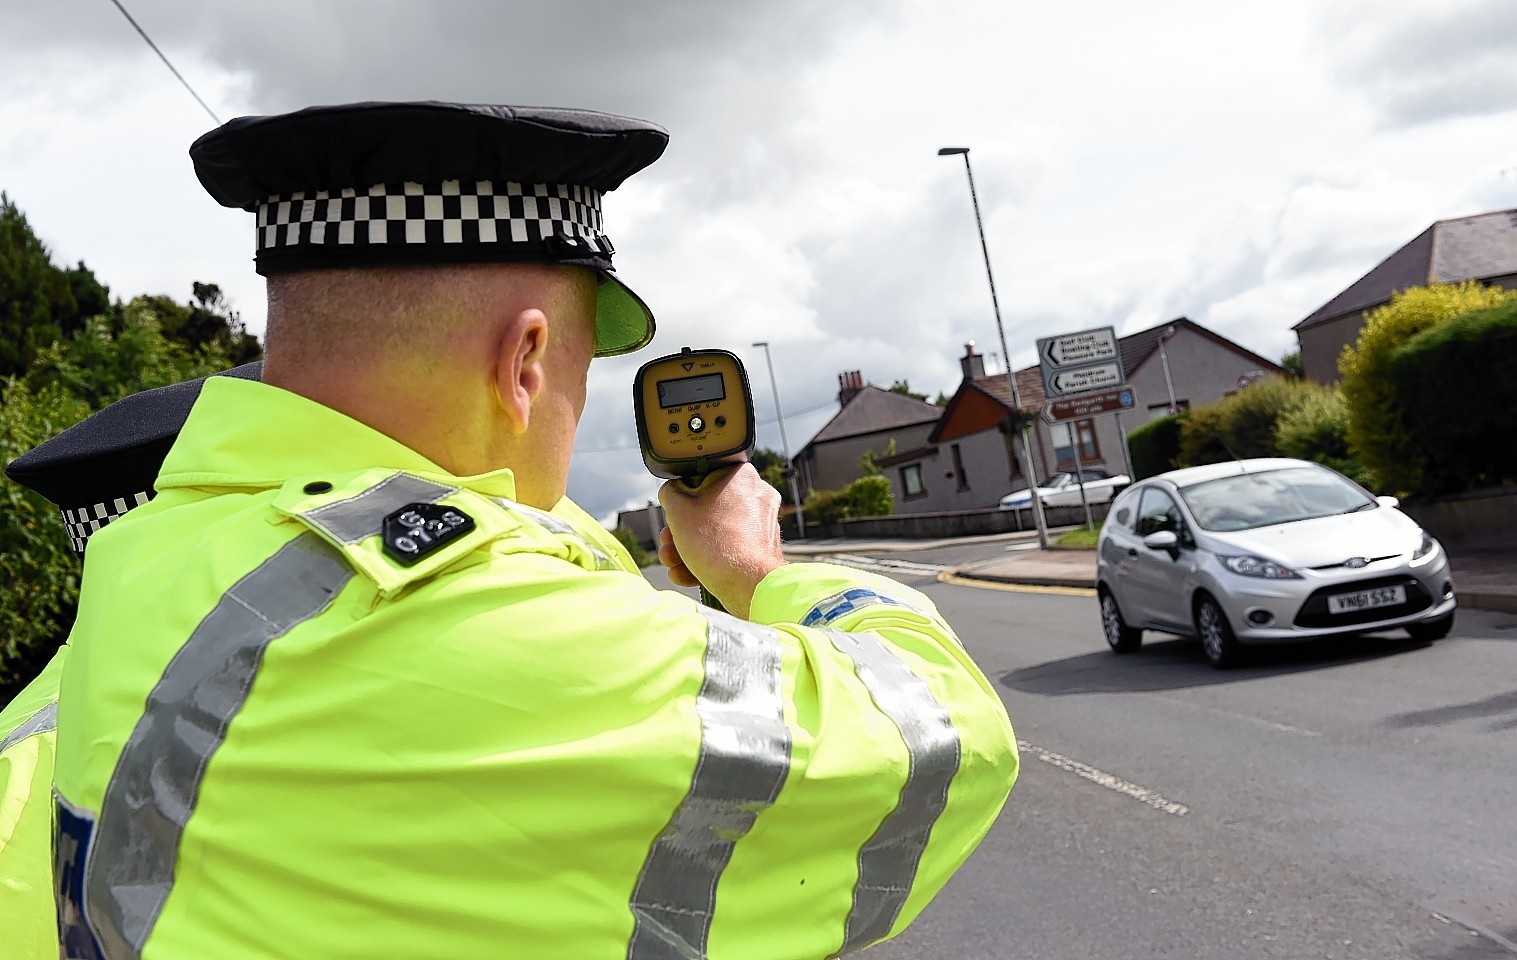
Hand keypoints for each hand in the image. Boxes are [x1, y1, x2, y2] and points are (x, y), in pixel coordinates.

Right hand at [658, 464, 785, 617]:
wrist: (748, 583)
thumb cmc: (717, 542)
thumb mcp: (677, 509)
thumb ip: (670, 493)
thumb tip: (671, 491)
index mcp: (741, 475)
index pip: (701, 480)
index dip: (680, 500)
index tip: (671, 516)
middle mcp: (756, 495)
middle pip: (707, 511)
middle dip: (680, 532)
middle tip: (667, 544)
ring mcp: (762, 524)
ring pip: (716, 533)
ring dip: (688, 549)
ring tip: (672, 563)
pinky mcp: (761, 549)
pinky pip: (729, 550)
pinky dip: (707, 561)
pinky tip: (684, 575)